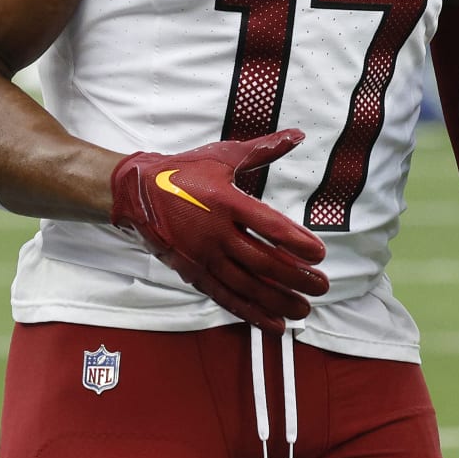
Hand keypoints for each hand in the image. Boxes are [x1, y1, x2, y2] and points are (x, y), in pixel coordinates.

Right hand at [110, 129, 328, 330]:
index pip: (269, 226)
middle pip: (263, 261)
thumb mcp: (224, 155)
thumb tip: (297, 135)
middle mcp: (215, 233)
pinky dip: (250, 312)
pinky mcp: (193, 272)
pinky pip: (226, 297)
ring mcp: (203, 256)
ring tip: (304, 308)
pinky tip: (273, 322)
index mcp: (226, 202)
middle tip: (321, 285)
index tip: (320, 253)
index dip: (297, 242)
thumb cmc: (183, 172)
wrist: (137, 192)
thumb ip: (264, 149)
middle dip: (296, 277)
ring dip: (278, 300)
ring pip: (247, 285)